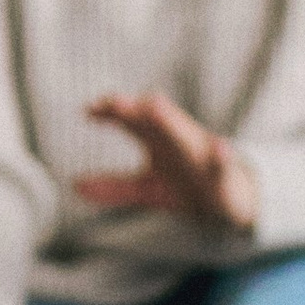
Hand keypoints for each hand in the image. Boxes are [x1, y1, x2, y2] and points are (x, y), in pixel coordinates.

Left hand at [78, 90, 259, 230]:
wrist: (230, 203)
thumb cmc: (185, 186)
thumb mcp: (145, 189)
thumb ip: (113, 187)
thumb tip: (74, 185)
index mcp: (159, 140)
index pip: (132, 119)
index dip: (111, 113)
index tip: (88, 111)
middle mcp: (179, 140)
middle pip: (156, 120)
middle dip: (135, 108)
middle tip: (113, 101)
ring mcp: (202, 156)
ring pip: (186, 136)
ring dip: (171, 122)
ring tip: (155, 107)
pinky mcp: (222, 176)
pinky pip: (223, 166)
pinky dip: (222, 158)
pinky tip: (221, 150)